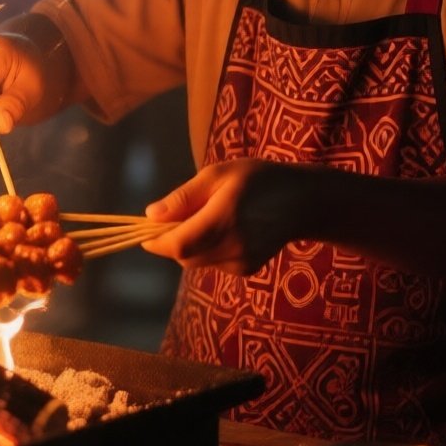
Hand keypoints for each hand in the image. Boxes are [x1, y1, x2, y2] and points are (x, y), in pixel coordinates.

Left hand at [142, 158, 312, 274]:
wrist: (301, 202)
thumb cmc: (257, 179)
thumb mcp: (217, 175)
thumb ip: (183, 198)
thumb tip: (150, 216)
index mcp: (224, 219)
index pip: (178, 244)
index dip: (155, 242)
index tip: (143, 232)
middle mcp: (234, 246)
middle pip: (184, 256)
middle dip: (171, 240)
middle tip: (176, 216)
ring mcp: (242, 262)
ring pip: (196, 261)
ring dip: (190, 244)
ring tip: (208, 217)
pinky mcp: (246, 270)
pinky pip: (212, 263)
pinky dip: (208, 249)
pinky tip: (225, 229)